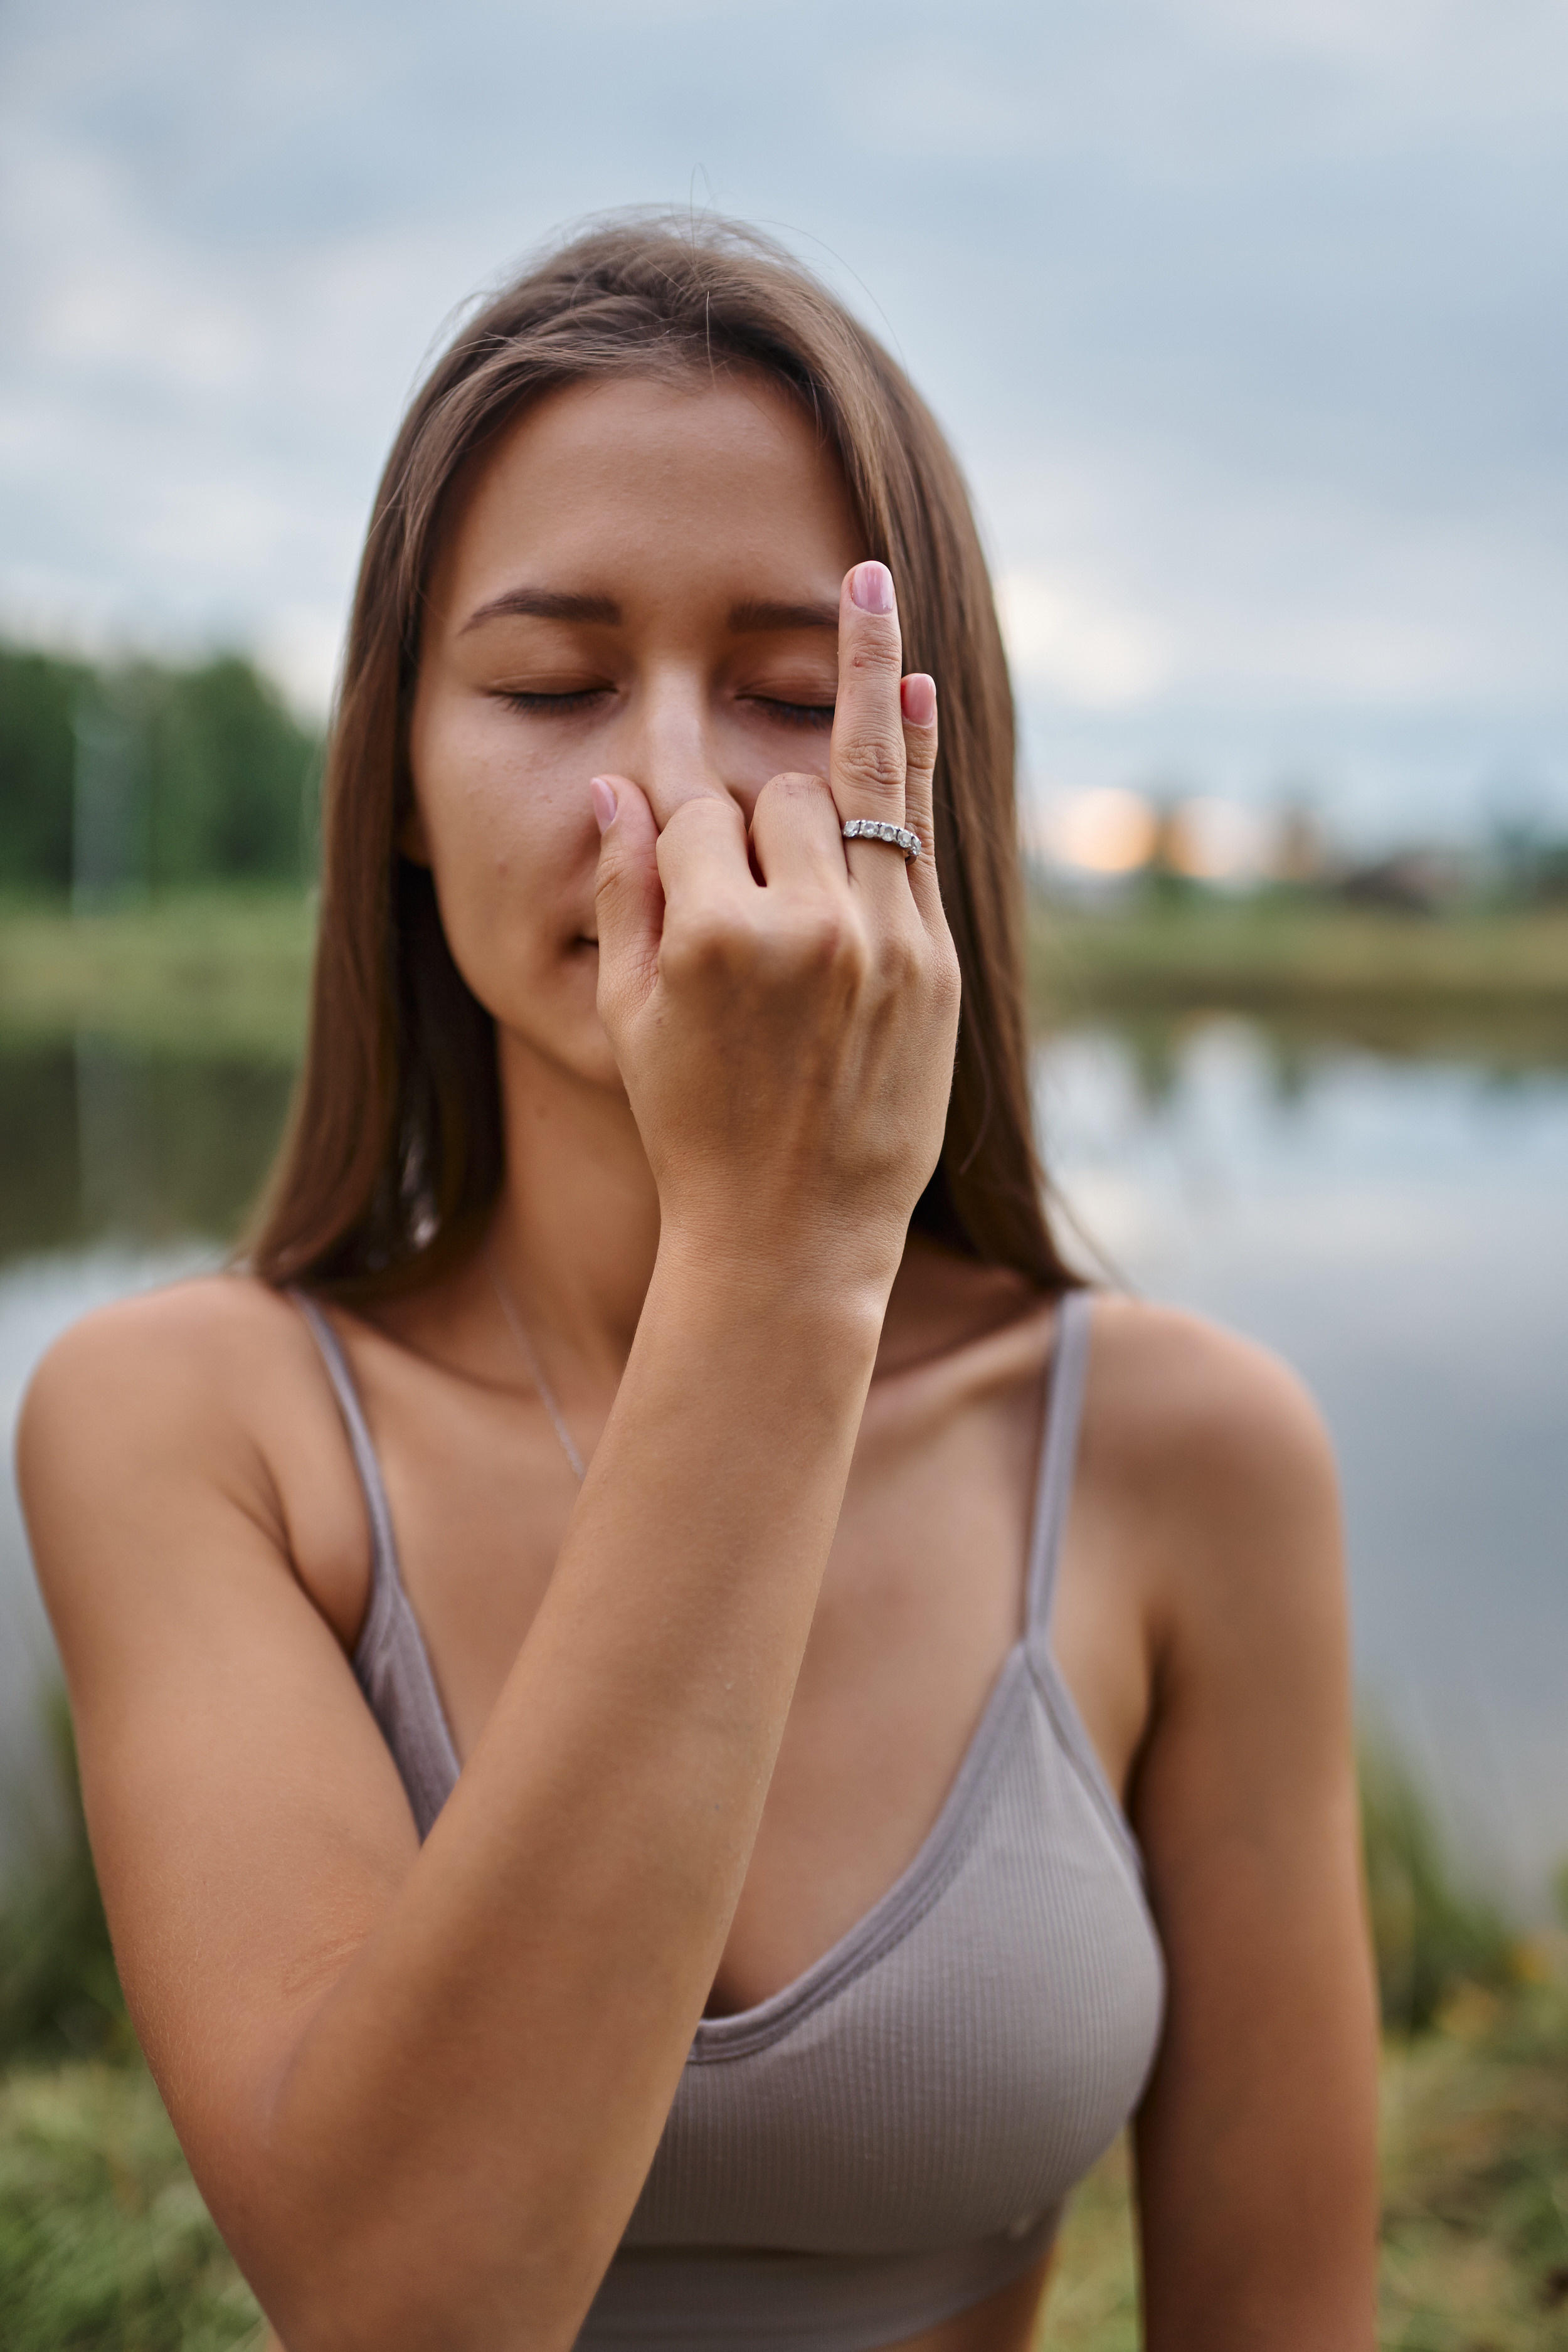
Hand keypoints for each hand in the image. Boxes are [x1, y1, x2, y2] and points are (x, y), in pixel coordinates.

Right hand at [591, 560, 960, 1281]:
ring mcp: (882, 944)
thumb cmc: (693, 1130)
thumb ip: (622, 893)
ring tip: (867, 578)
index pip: (692, 814)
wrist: (793, 1235)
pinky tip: (913, 672)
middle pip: (776, 792)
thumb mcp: (626, 1018)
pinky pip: (921, 827)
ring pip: (854, 788)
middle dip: (755, 811)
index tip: (683, 865)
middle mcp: (804, 930)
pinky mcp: (935, 966)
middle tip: (752, 883)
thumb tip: (614, 786)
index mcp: (711, 941)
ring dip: (841, 730)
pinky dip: (914, 748)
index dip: (681, 831)